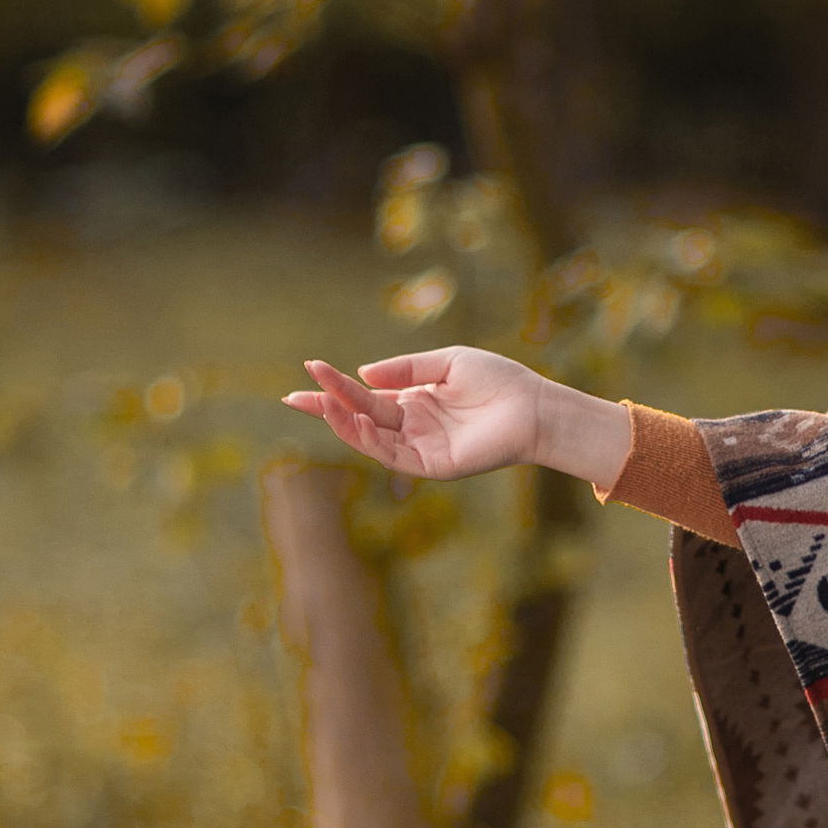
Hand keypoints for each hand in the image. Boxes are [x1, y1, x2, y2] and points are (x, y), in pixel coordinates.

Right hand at [282, 345, 631, 489]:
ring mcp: (421, 447)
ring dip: (343, 423)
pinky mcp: (433, 465)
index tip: (308, 373)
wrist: (534, 406)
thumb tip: (363, 373)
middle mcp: (413, 427)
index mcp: (415, 402)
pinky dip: (370, 440)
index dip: (336, 389)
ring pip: (371, 439)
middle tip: (294, 395)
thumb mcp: (447, 363)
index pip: (365, 397)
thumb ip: (405, 368)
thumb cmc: (499, 381)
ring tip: (320, 403)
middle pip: (360, 418)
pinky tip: (353, 422)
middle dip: (328, 406)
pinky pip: (393, 455)